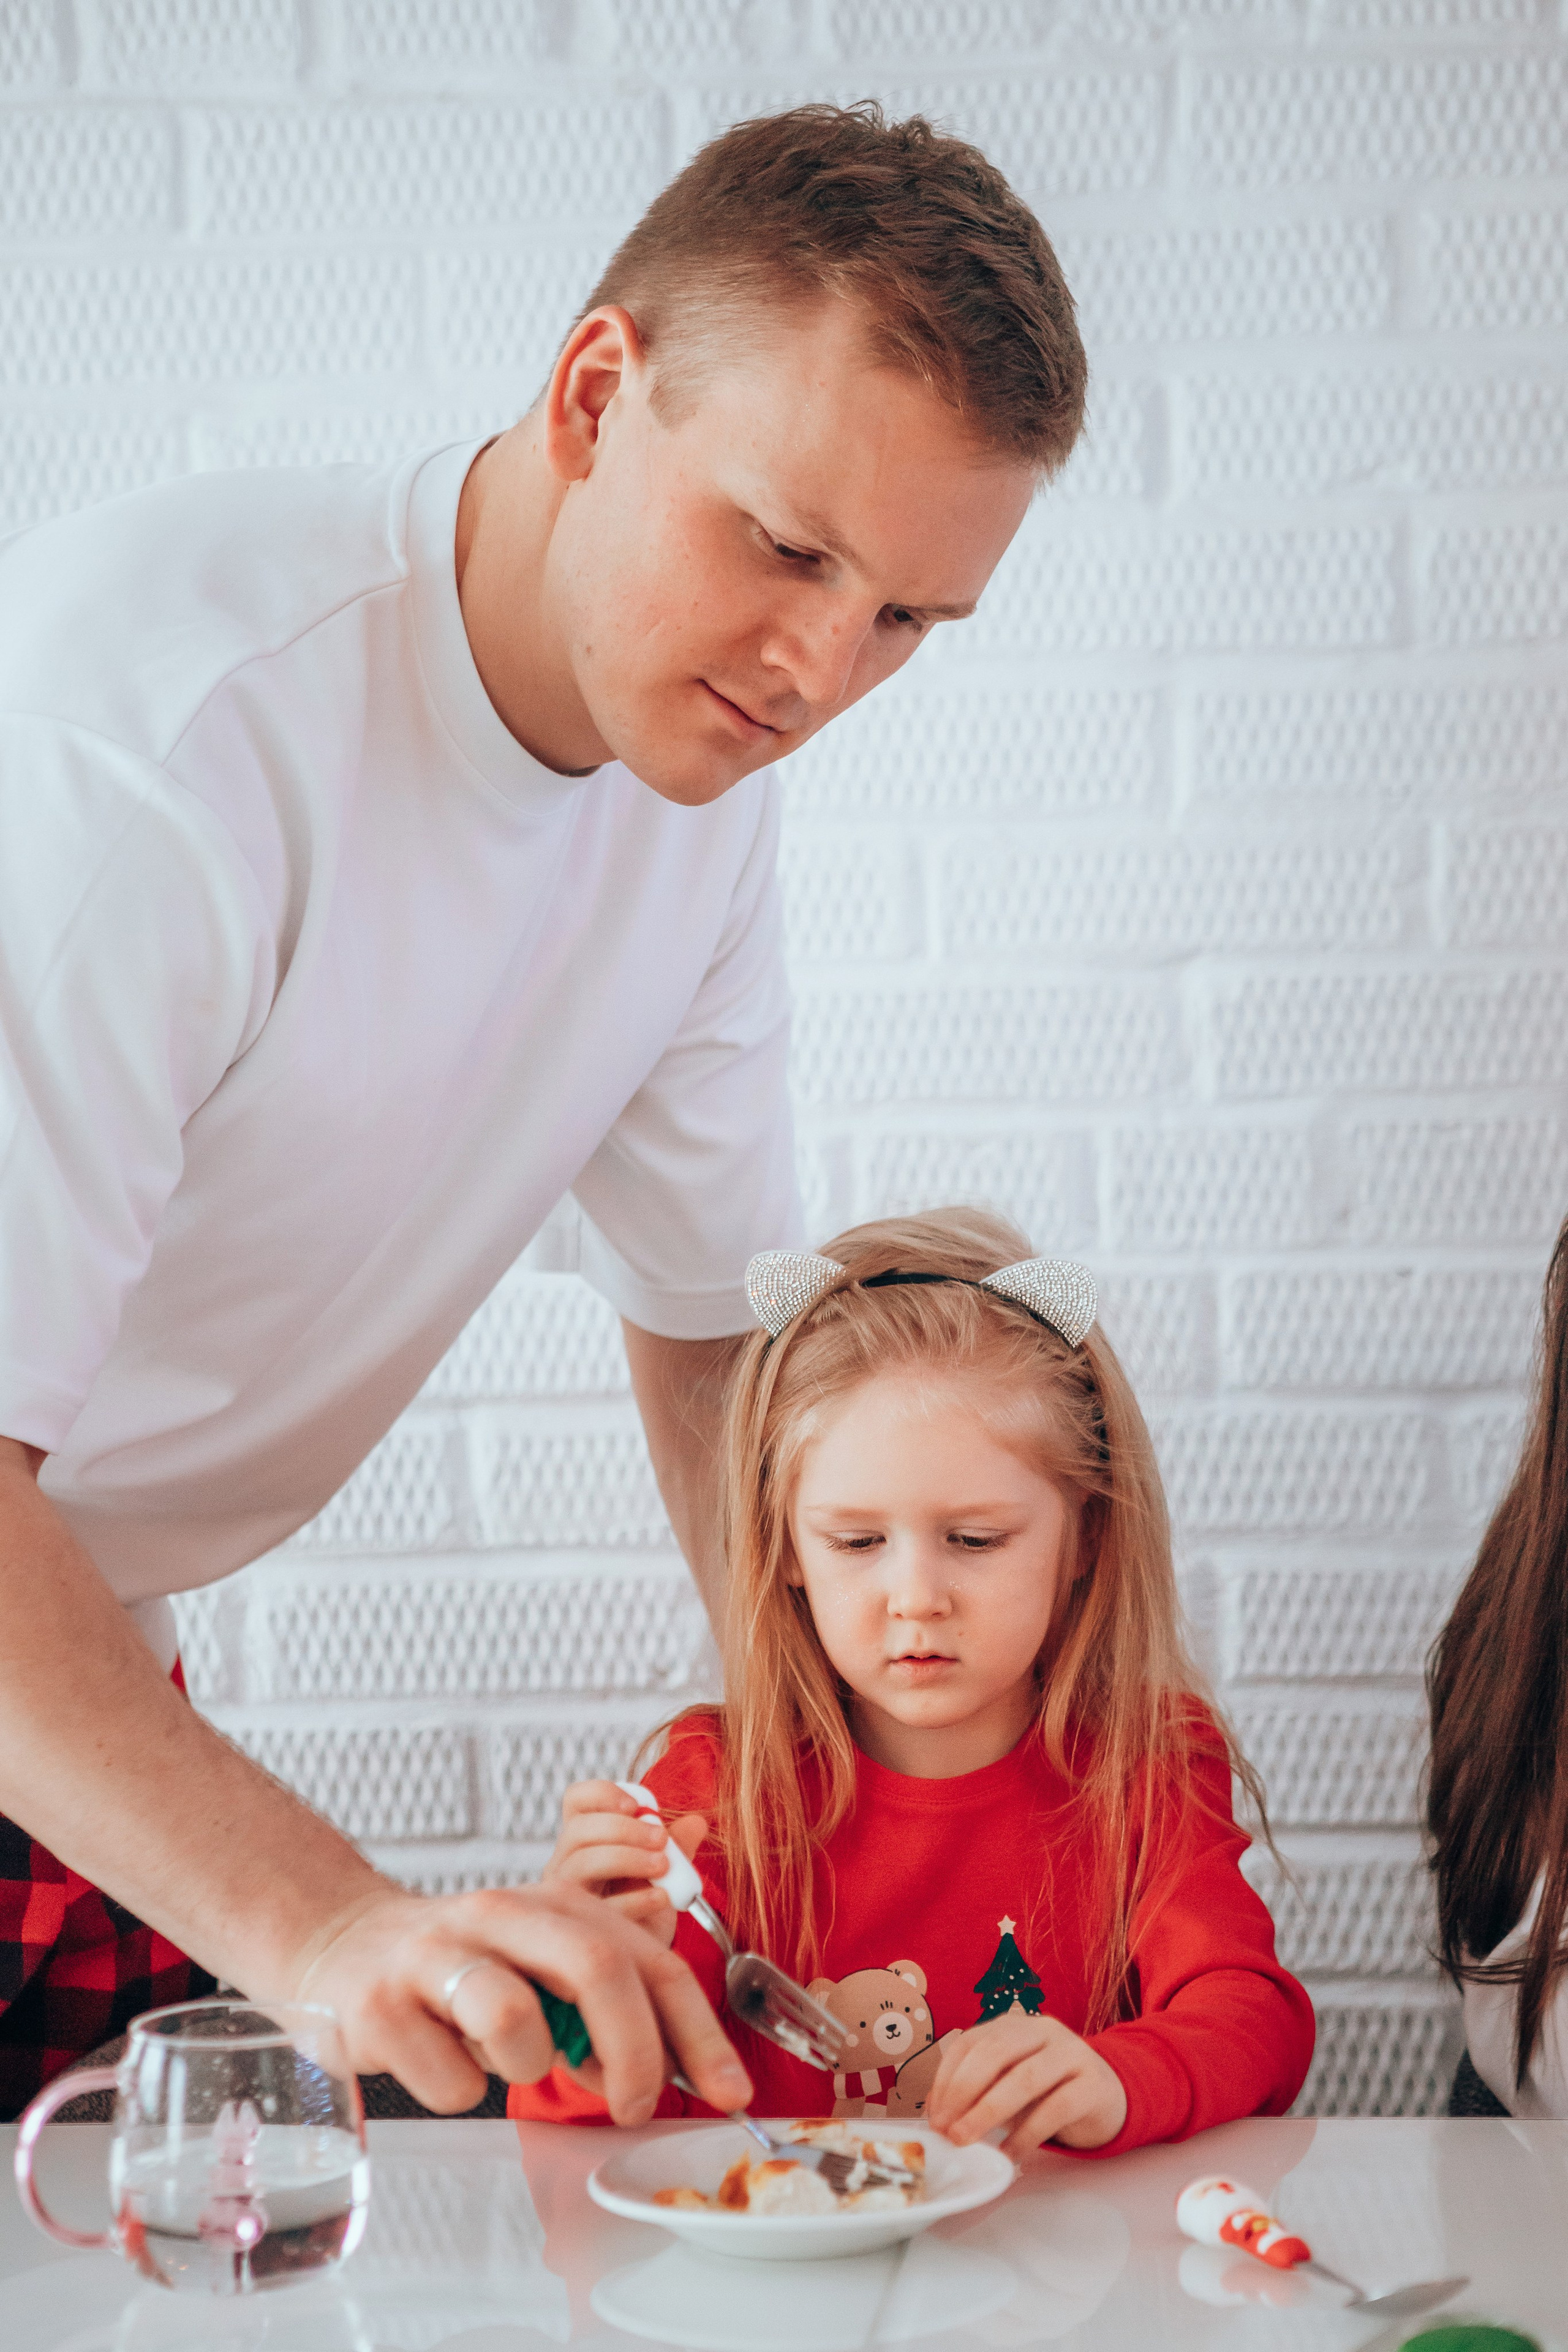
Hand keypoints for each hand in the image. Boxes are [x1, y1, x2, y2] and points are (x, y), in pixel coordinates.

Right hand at [291, 1879, 751, 2123]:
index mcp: (554, 1904)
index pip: (649, 1961)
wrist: (342, 1949)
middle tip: (635, 2105)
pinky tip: (436, 2058)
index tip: (732, 2091)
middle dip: (634, 2051)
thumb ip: (609, 2000)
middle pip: (595, 1968)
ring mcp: (436, 1958)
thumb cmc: (463, 1969)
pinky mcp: (380, 2008)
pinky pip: (451, 2081)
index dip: (699, 2031)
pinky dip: (457, 2089)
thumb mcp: (541, 1963)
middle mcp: (499, 1915)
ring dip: (528, 2066)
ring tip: (502, 2056)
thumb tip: (686, 2066)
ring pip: (516, 2020)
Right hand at [542, 1778, 707, 1947]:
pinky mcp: (580, 1930)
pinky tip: (661, 1896)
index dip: (602, 1793)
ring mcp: (567, 1897)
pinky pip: (600, 1908)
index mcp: (583, 1838)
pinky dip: (635, 1899)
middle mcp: (565, 1864)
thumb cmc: (644, 1900)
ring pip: (581, 1864)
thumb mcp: (663, 1868)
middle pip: (577, 1830)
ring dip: (627, 1858)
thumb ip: (677, 1845)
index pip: (576, 1800)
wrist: (641, 1955)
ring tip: (664, 1865)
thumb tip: (697, 1822)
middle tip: (661, 1838)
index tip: (637, 1805)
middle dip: (623, 1828)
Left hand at [925, 2012, 1127, 2156]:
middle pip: (995, 2052)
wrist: (1110, 2097)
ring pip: (1024, 2078)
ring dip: (988, 2112)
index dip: (947, 2077)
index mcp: (1016, 2026)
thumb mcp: (1011, 2084)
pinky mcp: (1093, 2084)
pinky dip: (1027, 2134)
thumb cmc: (1050, 2091)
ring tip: (967, 2140)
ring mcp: (1072, 2053)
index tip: (934, 2116)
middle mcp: (1043, 2031)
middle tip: (947, 2130)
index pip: (971, 2041)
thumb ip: (979, 2090)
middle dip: (963, 2092)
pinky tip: (1009, 2153)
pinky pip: (1056, 2108)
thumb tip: (937, 2111)